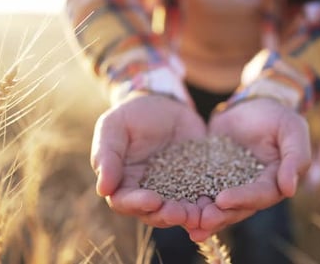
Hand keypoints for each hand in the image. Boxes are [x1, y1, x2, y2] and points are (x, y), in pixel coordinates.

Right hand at [91, 92, 206, 229]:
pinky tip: (217, 204)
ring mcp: (174, 189)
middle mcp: (148, 192)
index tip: (152, 200)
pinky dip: (208, 204)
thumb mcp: (114, 127)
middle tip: (179, 213)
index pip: (125, 201)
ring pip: (179, 210)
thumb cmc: (132, 114)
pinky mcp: (196, 181)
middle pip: (154, 212)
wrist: (165, 102)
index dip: (137, 204)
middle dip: (167, 215)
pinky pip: (202, 196)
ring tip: (199, 215)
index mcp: (124, 182)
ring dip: (189, 216)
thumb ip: (107, 155)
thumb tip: (103, 189)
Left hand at [188, 98, 310, 240]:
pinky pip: (201, 191)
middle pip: (238, 208)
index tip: (222, 200)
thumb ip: (295, 157)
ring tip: (188, 223)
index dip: (243, 198)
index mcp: (275, 182)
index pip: (261, 194)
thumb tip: (289, 190)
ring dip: (204, 216)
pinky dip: (191, 201)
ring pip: (218, 206)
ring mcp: (231, 185)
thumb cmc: (277, 115)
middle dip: (220, 215)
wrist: (251, 105)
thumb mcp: (292, 129)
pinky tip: (175, 208)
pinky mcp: (212, 177)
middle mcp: (252, 189)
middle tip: (201, 220)